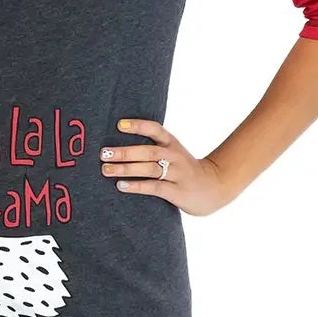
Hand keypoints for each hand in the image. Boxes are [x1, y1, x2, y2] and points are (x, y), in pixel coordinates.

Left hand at [100, 118, 232, 216]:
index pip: (154, 129)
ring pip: (149, 169)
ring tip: (106, 170)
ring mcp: (177, 174)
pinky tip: (121, 186)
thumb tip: (118, 143)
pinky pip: (154, 187)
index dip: (137, 126)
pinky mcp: (177, 191)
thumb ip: (152, 146)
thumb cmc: (183, 168)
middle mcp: (174, 155)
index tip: (118, 125)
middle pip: (147, 151)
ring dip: (126, 169)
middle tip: (104, 154)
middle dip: (124, 152)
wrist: (213, 186)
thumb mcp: (172, 151)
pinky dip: (137, 186)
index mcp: (171, 142)